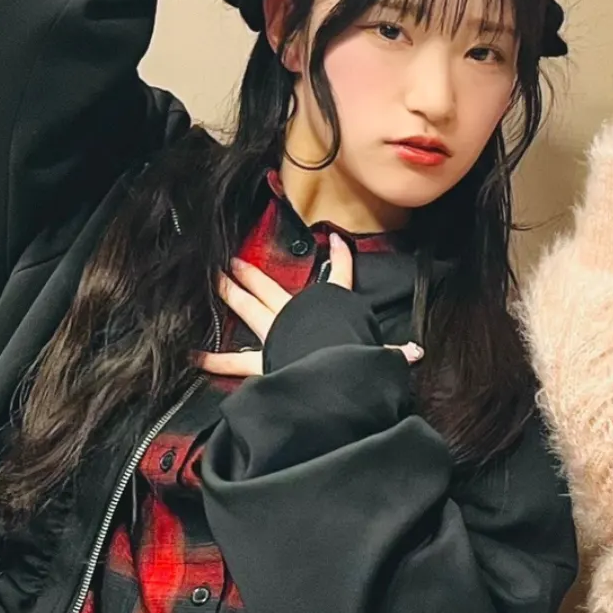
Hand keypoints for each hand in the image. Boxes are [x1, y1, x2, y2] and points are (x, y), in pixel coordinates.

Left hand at [196, 234, 423, 378]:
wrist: (328, 371)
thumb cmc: (351, 356)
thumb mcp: (379, 354)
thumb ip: (395, 354)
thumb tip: (418, 354)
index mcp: (325, 310)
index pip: (338, 278)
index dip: (340, 259)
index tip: (337, 241)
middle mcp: (294, 316)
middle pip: (271, 289)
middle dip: (253, 274)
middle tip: (234, 260)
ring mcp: (274, 334)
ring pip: (248, 309)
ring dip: (230, 296)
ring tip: (213, 282)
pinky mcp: (263, 360)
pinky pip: (235, 361)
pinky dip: (215, 359)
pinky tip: (194, 355)